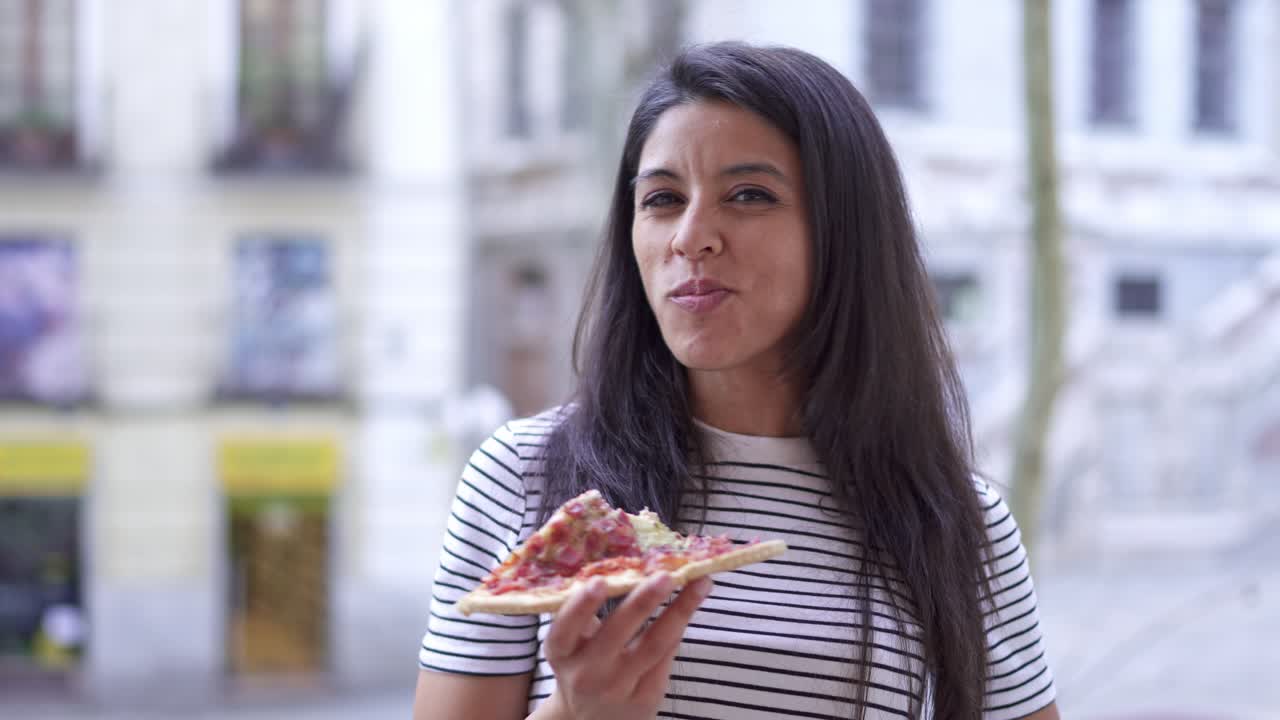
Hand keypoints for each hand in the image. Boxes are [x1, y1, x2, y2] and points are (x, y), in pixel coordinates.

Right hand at [538, 573, 711, 719]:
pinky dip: (679, 627)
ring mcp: (618, 688)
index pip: (565, 629)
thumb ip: (584, 613)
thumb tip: (621, 561)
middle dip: (642, 602)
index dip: (580, 606)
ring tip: (699, 583)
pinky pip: (666, 657)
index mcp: (562, 653)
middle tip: (665, 574)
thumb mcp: (572, 643)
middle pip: (617, 634)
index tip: (598, 580)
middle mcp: (587, 673)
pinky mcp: (645, 698)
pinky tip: (692, 602)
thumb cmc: (582, 664)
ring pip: (654, 645)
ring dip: (679, 611)